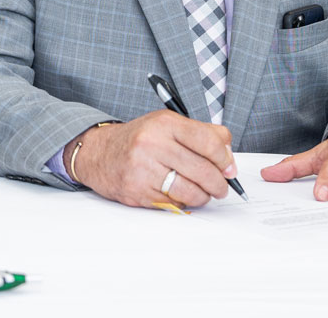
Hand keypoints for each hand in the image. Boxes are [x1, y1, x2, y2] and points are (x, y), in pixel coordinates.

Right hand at [70, 109, 236, 207]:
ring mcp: (142, 169)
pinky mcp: (136, 191)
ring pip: (191, 192)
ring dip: (202, 197)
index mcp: (164, 123)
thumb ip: (202, 134)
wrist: (98, 152)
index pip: (209, 142)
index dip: (225, 159)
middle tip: (220, 187)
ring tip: (200, 192)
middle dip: (219, 184)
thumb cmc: (138, 140)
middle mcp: (152, 144)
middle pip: (204, 171)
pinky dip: (181, 202)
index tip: (228, 168)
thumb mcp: (167, 125)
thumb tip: (229, 160)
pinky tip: (176, 193)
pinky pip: (173, 204)